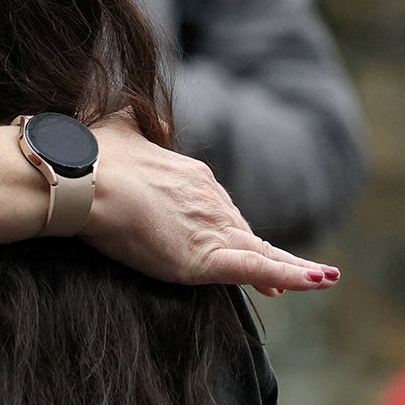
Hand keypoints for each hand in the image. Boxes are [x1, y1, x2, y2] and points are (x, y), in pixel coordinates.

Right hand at [81, 112, 337, 295]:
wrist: (84, 178)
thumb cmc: (91, 156)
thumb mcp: (121, 128)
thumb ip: (143, 126)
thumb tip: (161, 124)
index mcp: (193, 176)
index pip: (218, 208)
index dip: (229, 228)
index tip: (238, 242)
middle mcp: (209, 200)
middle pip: (241, 232)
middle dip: (261, 253)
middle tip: (282, 278)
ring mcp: (209, 227)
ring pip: (259, 251)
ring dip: (292, 267)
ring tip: (320, 277)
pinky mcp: (203, 257)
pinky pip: (257, 268)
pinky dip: (293, 275)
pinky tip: (319, 279)